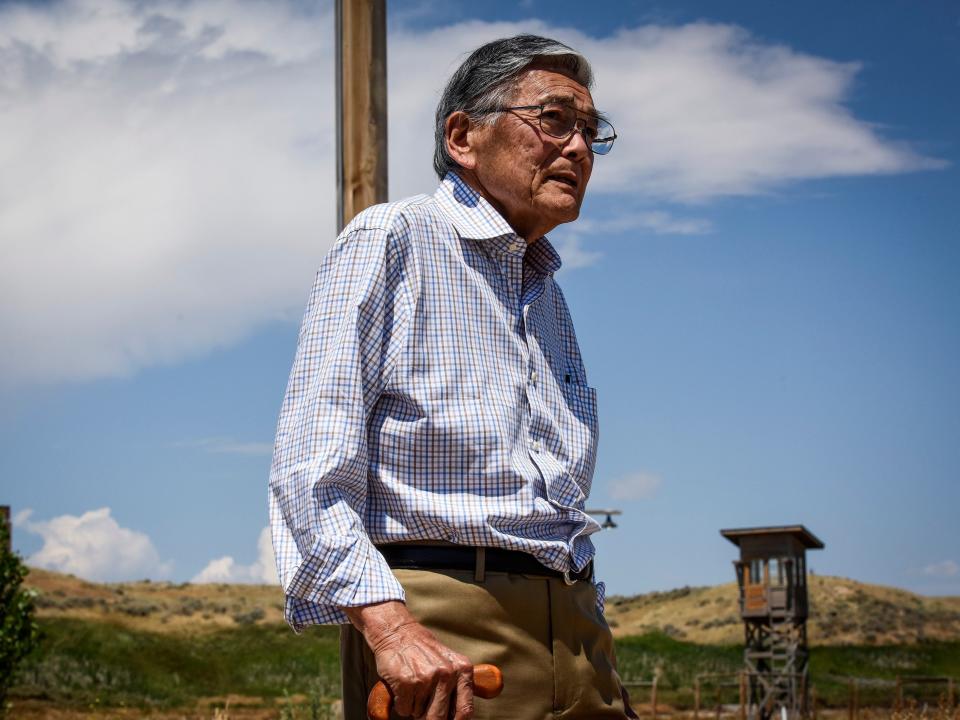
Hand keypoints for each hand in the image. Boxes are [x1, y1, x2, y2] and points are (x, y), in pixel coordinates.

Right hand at [345, 600, 473, 718]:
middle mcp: (447, 674)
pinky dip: (402, 704)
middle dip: (430, 719)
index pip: (464, 710)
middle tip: (425, 712)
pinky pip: (404, 710)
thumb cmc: (425, 652)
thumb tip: (462, 718)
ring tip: (414, 687)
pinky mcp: (406, 682)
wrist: (398, 633)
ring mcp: (426, 678)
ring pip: (419, 714)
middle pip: (440, 718)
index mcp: (462, 669)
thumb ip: (459, 686)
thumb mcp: (450, 662)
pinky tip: (403, 687)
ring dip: (415, 708)